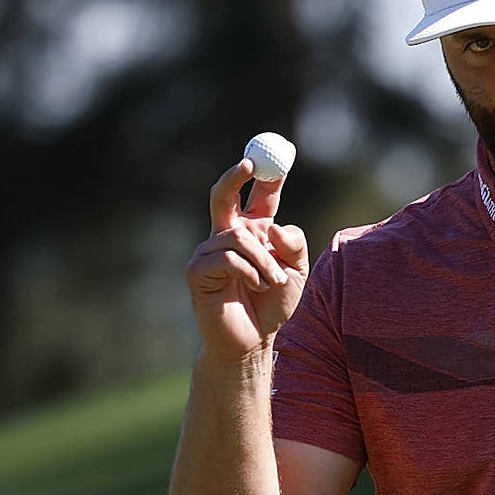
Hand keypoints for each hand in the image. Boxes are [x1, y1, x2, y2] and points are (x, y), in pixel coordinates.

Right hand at [185, 159, 309, 360]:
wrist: (254, 340)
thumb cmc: (274, 305)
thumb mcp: (297, 271)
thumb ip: (293, 244)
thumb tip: (272, 227)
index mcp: (253, 231)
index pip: (258, 196)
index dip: (267, 175)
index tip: (279, 154)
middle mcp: (227, 236)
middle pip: (224, 196)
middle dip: (234, 176)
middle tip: (249, 163)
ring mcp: (208, 252)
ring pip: (238, 236)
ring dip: (263, 260)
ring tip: (272, 282)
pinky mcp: (197, 272)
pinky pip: (227, 258)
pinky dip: (249, 272)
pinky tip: (254, 288)